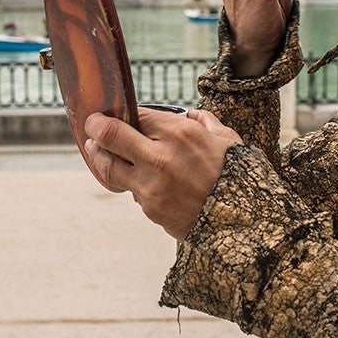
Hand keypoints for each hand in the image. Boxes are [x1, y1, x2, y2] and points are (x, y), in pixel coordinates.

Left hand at [83, 107, 242, 239]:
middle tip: (92, 125)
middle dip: (96, 126)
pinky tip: (133, 176)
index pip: (138, 114)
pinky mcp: (149, 209)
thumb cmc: (239, 177)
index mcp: (182, 134)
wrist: (245, 225)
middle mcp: (161, 157)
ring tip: (96, 149)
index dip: (125, 113)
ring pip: (108, 166)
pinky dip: (130, 182)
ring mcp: (151, 186)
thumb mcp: (228, 140)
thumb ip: (205, 122)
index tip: (117, 113)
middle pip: (109, 135)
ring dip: (99, 156)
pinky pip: (130, 190)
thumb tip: (190, 114)